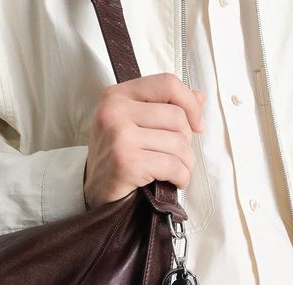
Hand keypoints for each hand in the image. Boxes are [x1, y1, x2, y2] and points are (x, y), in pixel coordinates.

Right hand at [83, 72, 204, 209]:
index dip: (189, 102)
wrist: (94, 193)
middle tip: (178, 156)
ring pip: (178, 143)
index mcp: (116, 95)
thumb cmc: (117, 158)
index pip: (166, 83)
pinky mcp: (127, 163)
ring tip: (177, 170)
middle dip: (187, 141)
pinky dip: (181, 177)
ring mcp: (119, 137)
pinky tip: (176, 181)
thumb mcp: (134, 125)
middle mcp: (115, 111)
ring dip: (186, 162)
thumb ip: (164, 107)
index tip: (197, 123)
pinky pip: (172, 166)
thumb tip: (199, 97)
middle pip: (177, 116)